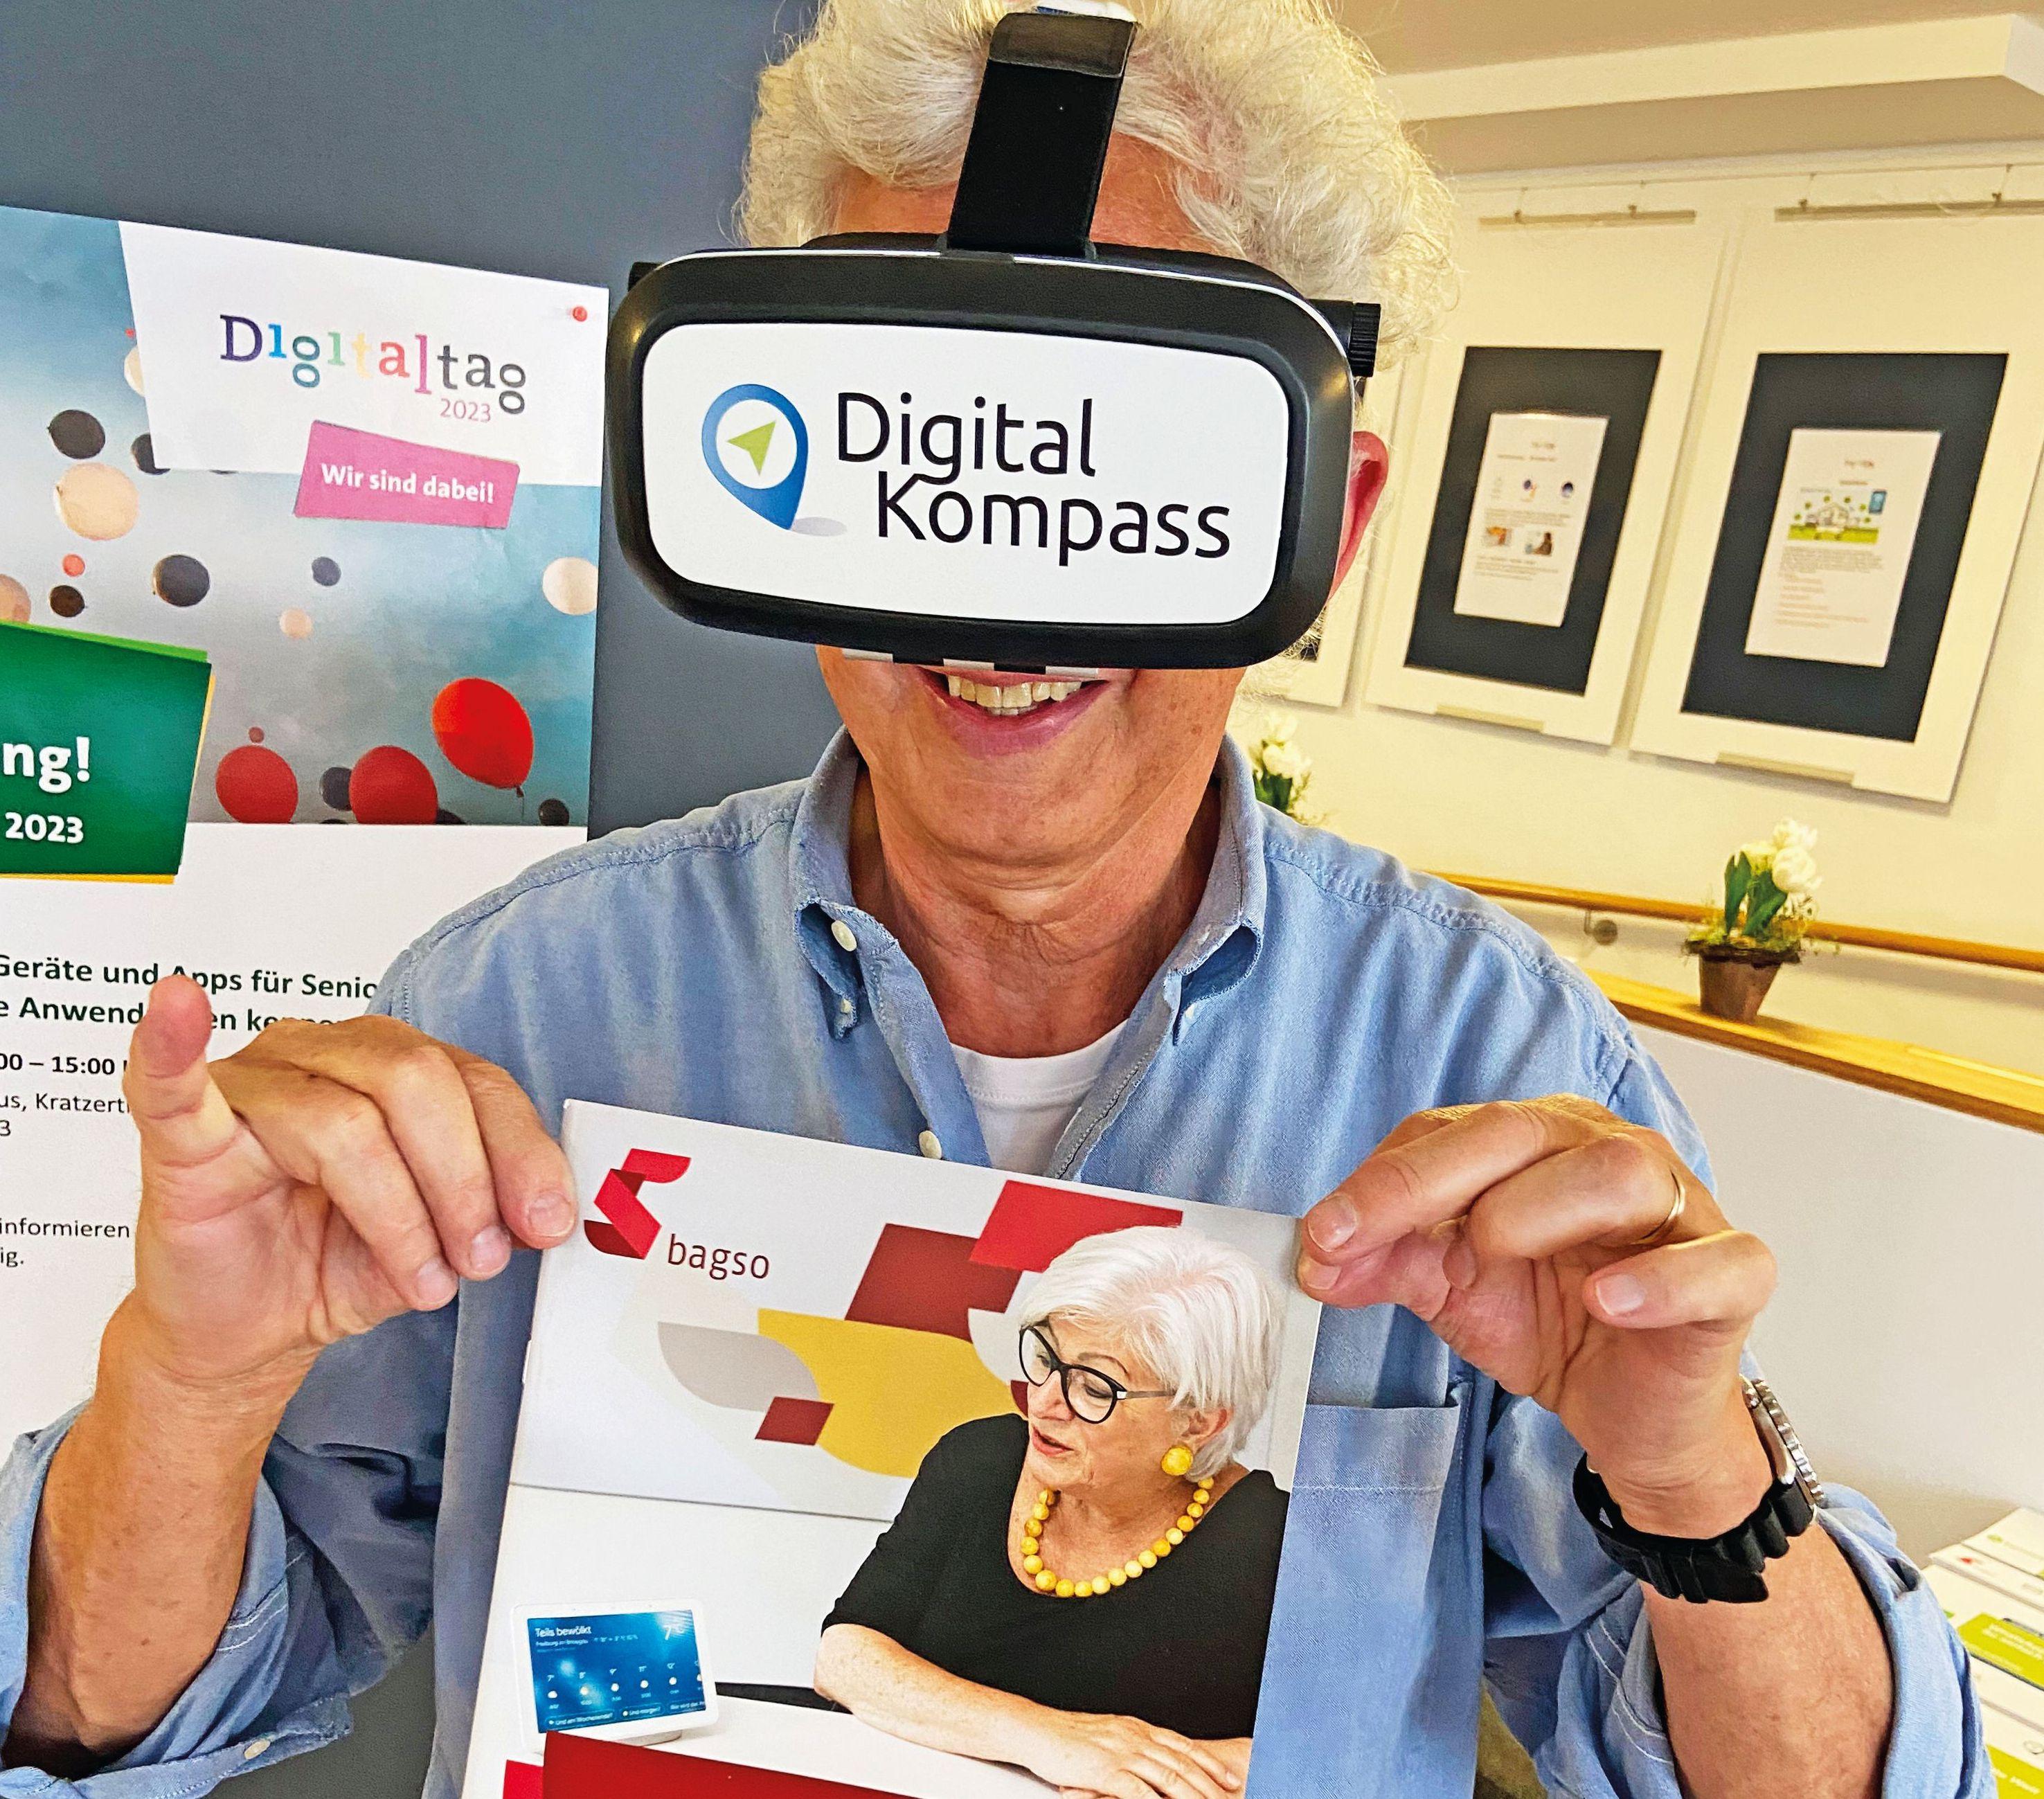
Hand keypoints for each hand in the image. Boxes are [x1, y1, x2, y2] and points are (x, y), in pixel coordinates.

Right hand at [117, 975, 575, 1392]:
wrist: (245, 1330)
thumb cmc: (330, 1264)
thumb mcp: (435, 1245)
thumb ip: (486, 1218)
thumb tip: (544, 1216)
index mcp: (393, 1066)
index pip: (476, 1082)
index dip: (522, 1151)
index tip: (547, 1223)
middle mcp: (325, 1058)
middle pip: (418, 1083)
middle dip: (466, 1181)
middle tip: (480, 1259)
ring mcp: (253, 1087)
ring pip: (346, 1121)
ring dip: (399, 1213)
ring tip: (419, 1279)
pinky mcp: (185, 1139)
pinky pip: (174, 1082)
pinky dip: (173, 1042)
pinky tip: (177, 1003)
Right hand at [1021, 1710, 1242, 1798]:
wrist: (1038, 1730)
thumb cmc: (1068, 1737)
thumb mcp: (1108, 1736)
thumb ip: (1132, 1746)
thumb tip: (1152, 1758)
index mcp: (1137, 1729)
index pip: (1183, 1746)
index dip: (1209, 1762)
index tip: (1229, 1776)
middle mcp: (1136, 1738)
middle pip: (1183, 1763)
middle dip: (1211, 1783)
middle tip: (1231, 1796)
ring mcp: (1123, 1752)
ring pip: (1170, 1776)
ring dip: (1194, 1796)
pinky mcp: (1107, 1769)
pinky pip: (1139, 1790)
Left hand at [1296, 1097, 1776, 1535]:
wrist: (1632, 1416)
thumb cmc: (1552, 1321)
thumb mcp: (1450, 1289)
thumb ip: (1384, 1262)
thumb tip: (1314, 1256)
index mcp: (1537, 1141)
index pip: (1450, 1130)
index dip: (1381, 1178)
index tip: (1320, 1233)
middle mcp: (1608, 1152)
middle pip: (1522, 1133)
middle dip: (1429, 1181)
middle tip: (1364, 1237)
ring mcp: (1681, 1210)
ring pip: (1623, 1172)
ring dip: (1542, 1207)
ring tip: (1493, 1255)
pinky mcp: (1732, 1279)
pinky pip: (1718, 1263)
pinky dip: (1661, 1278)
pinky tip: (1608, 1301)